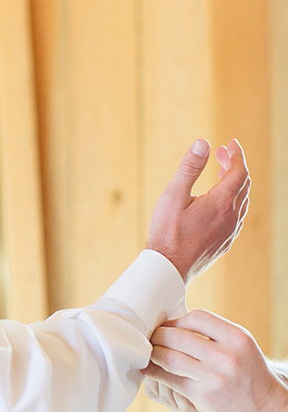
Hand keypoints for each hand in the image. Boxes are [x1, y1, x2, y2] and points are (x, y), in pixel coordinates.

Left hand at [143, 310, 287, 411]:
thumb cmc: (251, 377)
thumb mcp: (242, 347)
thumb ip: (215, 334)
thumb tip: (177, 325)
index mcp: (237, 337)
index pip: (197, 317)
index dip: (177, 320)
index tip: (168, 327)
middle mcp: (226, 355)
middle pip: (177, 336)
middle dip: (158, 336)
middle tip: (149, 338)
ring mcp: (213, 376)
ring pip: (169, 357)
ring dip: (153, 353)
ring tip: (147, 352)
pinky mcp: (203, 396)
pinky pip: (170, 379)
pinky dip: (154, 372)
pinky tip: (148, 369)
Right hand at [146, 138, 249, 283]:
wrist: (168, 269)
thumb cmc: (167, 233)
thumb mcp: (173, 195)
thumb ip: (189, 168)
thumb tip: (203, 143)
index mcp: (221, 202)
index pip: (238, 171)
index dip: (236, 155)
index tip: (231, 143)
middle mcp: (231, 216)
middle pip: (243, 184)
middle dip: (234, 166)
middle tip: (221, 154)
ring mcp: (230, 231)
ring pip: (242, 201)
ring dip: (235, 184)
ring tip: (221, 175)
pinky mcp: (225, 242)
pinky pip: (237, 216)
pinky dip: (233, 201)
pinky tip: (220, 203)